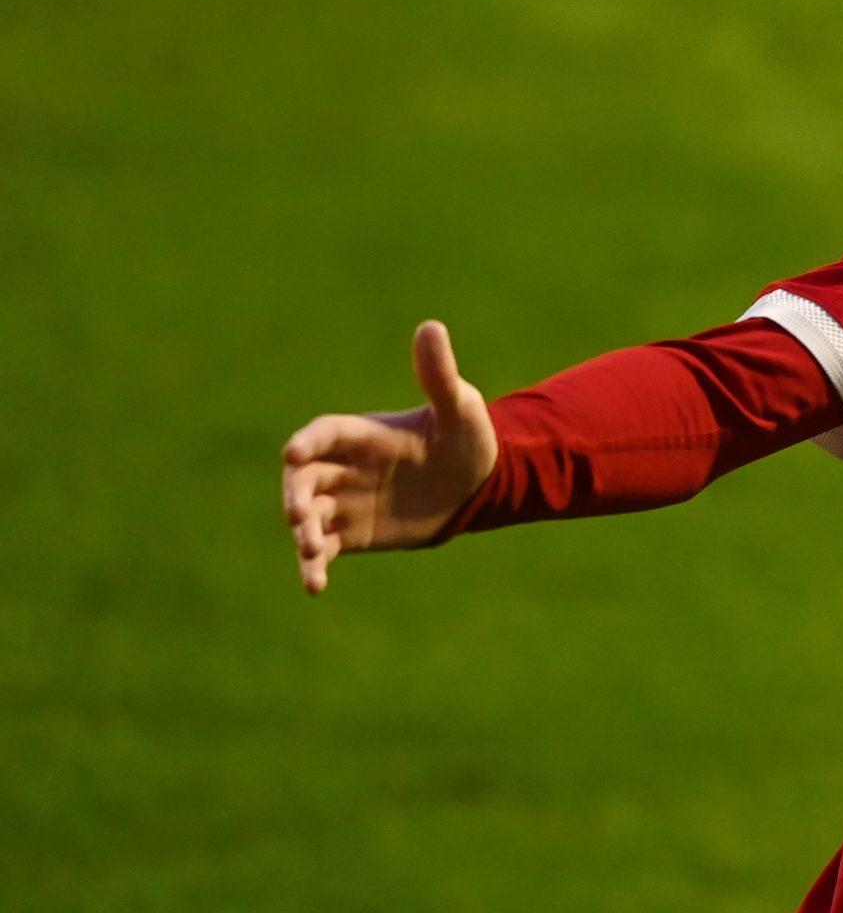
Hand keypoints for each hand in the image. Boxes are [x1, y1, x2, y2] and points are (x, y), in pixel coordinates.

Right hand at [280, 320, 498, 594]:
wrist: (479, 487)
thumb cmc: (469, 439)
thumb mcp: (460, 408)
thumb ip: (440, 376)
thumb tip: (431, 327)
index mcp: (365, 434)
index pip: (325, 434)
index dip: (308, 442)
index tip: (293, 452)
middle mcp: (346, 467)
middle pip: (304, 478)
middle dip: (296, 495)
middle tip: (297, 516)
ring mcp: (345, 501)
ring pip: (309, 516)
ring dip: (304, 533)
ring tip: (311, 550)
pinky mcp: (351, 534)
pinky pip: (324, 550)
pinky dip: (314, 566)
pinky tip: (315, 585)